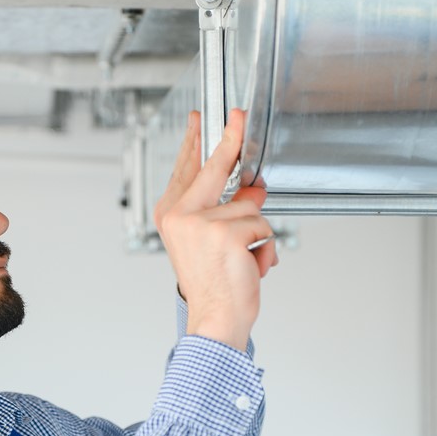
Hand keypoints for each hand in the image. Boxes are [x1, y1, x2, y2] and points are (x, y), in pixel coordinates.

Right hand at [154, 109, 277, 350]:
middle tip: (240, 116)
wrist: (215, 319)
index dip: (196, 140)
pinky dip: (265, 248)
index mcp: (171, 215)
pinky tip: (250, 266)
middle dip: (231, 140)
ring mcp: (202, 224)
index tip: (202, 118)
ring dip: (257, 233)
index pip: (186, 168)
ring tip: (243, 259)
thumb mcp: (214, 241)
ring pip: (250, 206)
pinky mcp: (227, 234)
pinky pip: (263, 227)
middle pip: (214, 167)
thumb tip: (255, 189)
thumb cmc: (212, 285)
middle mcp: (181, 216)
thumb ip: (227, 210)